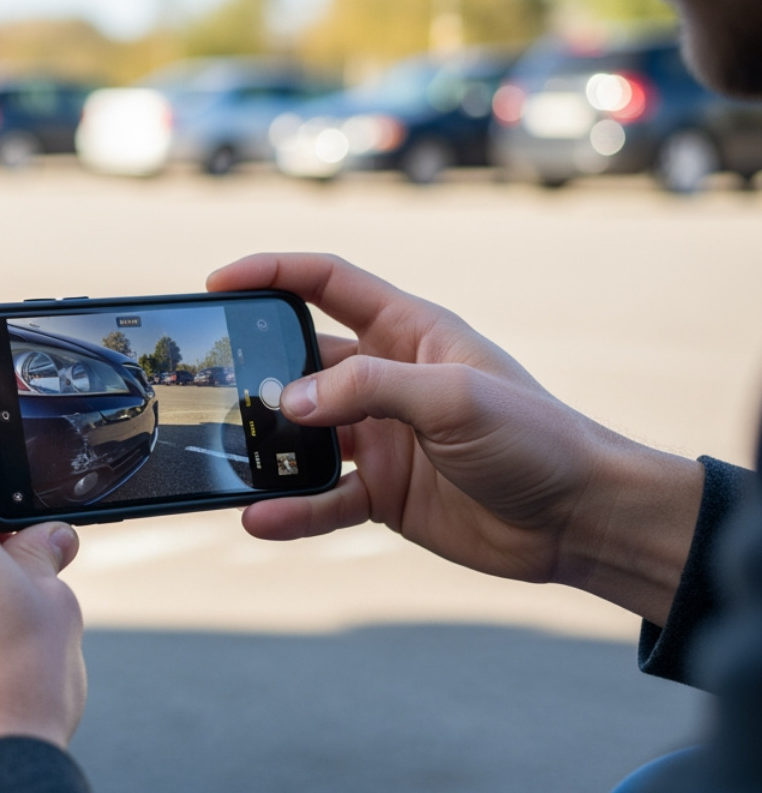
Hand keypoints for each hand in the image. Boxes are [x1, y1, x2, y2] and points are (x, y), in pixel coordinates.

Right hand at [206, 254, 702, 626]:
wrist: (581, 519)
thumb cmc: (537, 439)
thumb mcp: (454, 397)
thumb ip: (369, 389)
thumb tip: (289, 401)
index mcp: (409, 332)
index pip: (328, 283)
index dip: (272, 273)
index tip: (219, 282)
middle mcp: (388, 380)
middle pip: (303, 362)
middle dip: (257, 370)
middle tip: (212, 384)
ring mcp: (383, 438)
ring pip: (304, 436)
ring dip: (267, 447)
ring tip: (230, 458)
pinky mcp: (384, 493)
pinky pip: (322, 499)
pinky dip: (290, 509)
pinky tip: (259, 519)